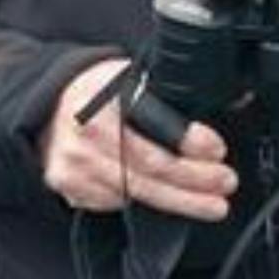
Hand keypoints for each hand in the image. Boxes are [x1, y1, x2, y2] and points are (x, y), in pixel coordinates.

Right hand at [37, 58, 237, 220]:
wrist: (46, 106)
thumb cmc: (95, 91)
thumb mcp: (128, 74)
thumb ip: (166, 91)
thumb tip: (231, 100)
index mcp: (104, 96)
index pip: (152, 122)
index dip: (189, 140)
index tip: (217, 150)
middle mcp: (86, 131)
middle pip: (150, 167)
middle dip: (195, 180)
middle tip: (226, 184)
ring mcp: (75, 162)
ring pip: (137, 192)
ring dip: (180, 201)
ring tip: (210, 203)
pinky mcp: (69, 186)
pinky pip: (114, 202)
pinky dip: (144, 202)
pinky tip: (167, 199)